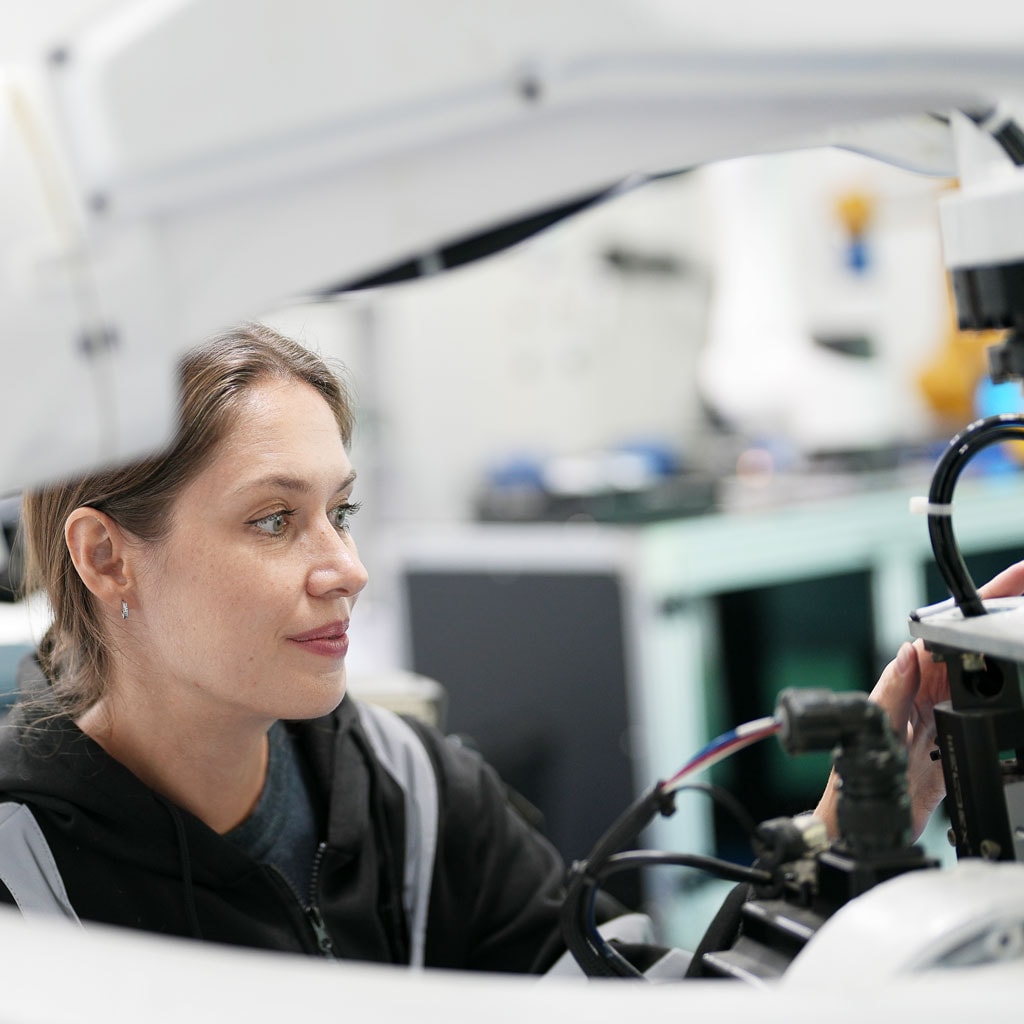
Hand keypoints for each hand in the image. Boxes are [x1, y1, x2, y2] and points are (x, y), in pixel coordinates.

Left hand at [815, 559, 1023, 841]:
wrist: (870, 817)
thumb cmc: (858, 768)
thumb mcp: (876, 725)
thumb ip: (892, 689)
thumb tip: (909, 649)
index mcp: (907, 677)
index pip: (946, 633)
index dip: (976, 606)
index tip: (1009, 584)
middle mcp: (927, 689)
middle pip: (972, 645)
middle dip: (1002, 615)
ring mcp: (945, 712)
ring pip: (985, 672)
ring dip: (1008, 652)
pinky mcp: (958, 738)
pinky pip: (987, 709)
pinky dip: (1007, 693)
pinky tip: (1020, 682)